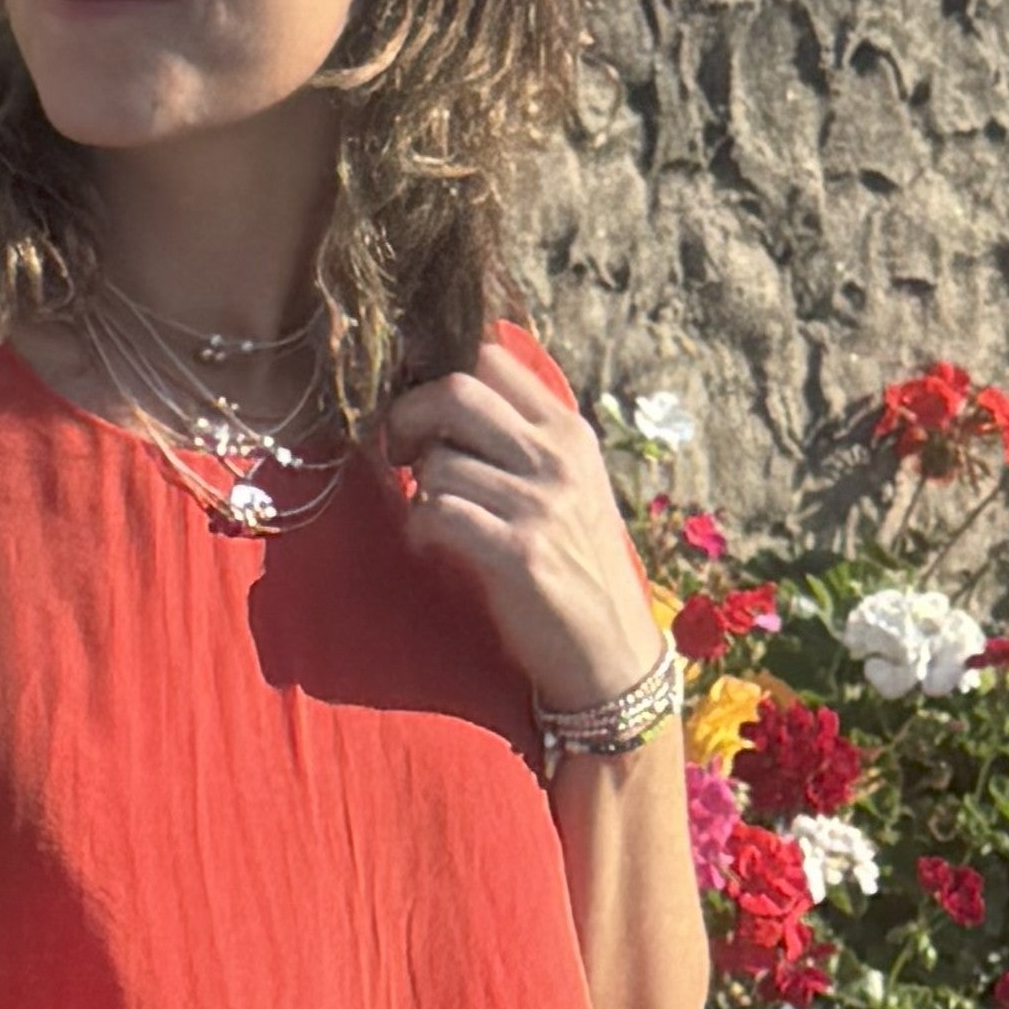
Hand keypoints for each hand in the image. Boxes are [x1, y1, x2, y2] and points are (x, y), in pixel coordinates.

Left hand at [382, 341, 664, 712]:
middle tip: (398, 452)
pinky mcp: (520, 552)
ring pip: (440, 460)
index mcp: (569, 432)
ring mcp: (541, 504)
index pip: (492, 357)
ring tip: (433, 514)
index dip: (437, 373)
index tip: (420, 411)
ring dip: (419, 488)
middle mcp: (558, 458)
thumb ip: (520, 441)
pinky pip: (440, 512)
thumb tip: (444, 398)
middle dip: (408, 415)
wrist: (609, 651)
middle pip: (458, 390)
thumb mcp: (568, 487)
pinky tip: (432, 544)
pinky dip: (421, 526)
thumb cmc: (577, 567)